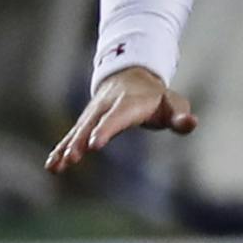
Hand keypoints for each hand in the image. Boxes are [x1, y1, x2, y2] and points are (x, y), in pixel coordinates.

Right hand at [44, 67, 196, 172]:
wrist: (132, 77)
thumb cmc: (157, 98)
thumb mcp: (174, 104)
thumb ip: (180, 116)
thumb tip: (191, 123)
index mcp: (130, 102)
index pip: (117, 117)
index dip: (106, 129)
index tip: (94, 144)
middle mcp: (107, 107)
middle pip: (92, 124)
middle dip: (82, 140)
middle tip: (73, 157)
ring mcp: (93, 114)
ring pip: (78, 131)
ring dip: (67, 148)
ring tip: (57, 166)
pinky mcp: (85, 123)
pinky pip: (71, 136)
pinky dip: (61, 149)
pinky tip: (52, 166)